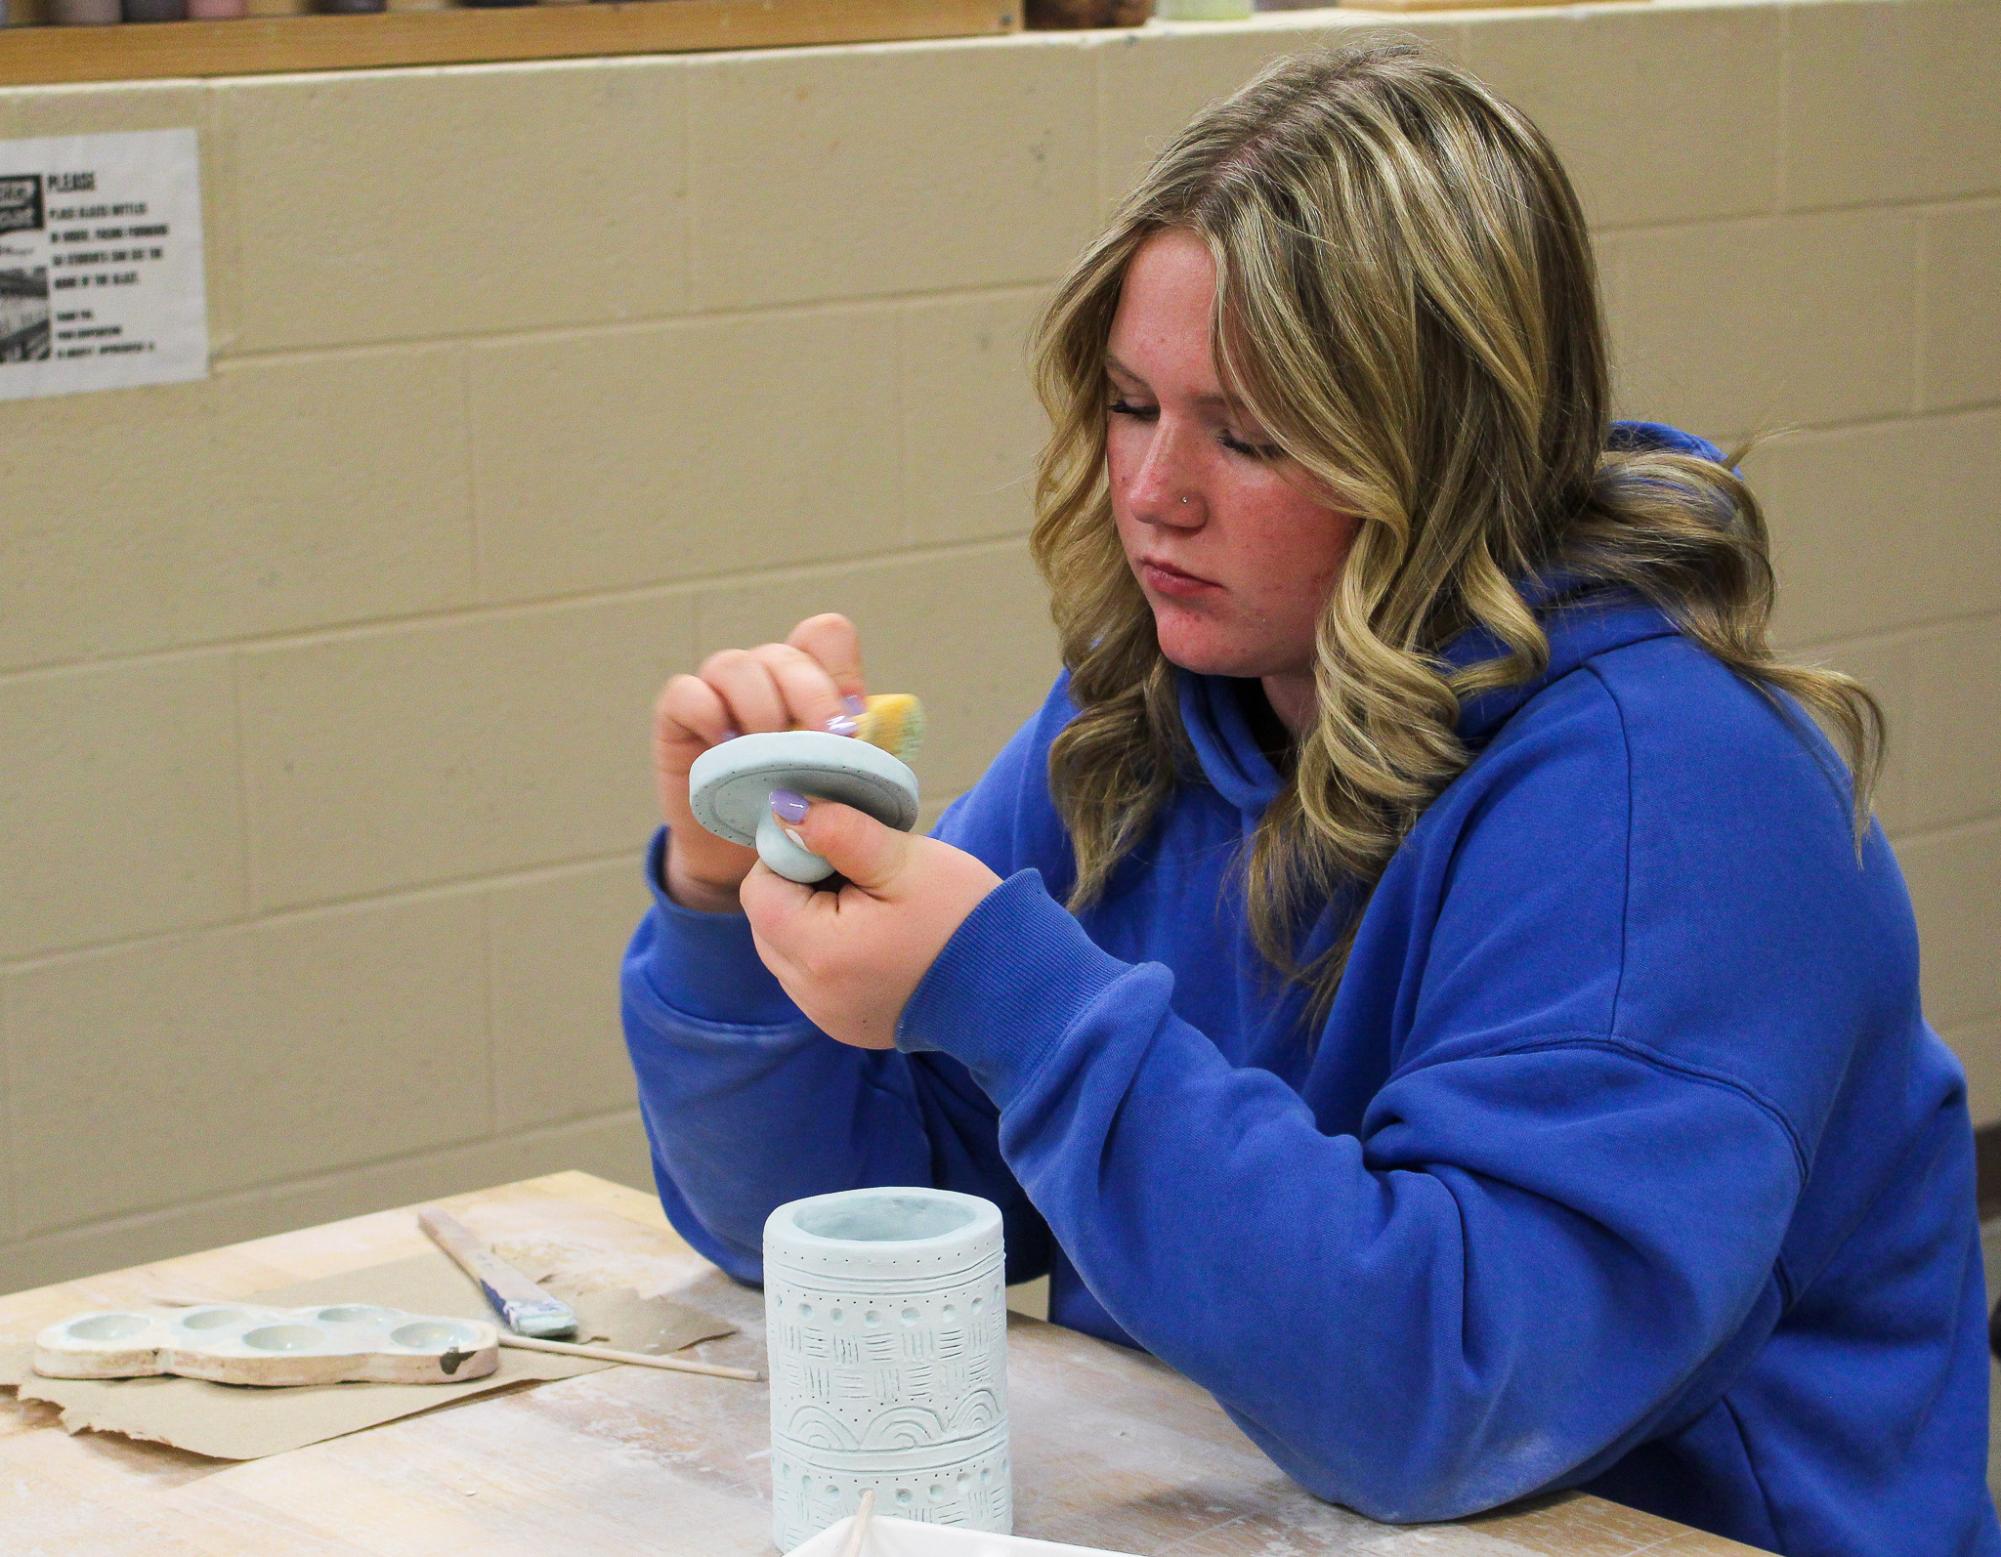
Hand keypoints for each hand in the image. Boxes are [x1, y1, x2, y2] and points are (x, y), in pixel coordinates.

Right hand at [651, 613, 864, 912]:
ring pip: (735, 665)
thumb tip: (869, 730)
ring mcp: (718, 692)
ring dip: (761, 707)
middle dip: (811, 696)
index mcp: (810, 681)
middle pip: (787, 654)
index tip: (852, 726)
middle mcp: (765, 677)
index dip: (841, 672)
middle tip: (826, 743)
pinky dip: (707, 713)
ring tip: (772, 753)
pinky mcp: (677, 718)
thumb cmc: (801, 811)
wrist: (745, 859)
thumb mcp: (840, 784)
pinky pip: (685, 692)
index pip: (826, 637)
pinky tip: (727, 748)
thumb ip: (860, 753)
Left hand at [739, 797, 1001, 1048]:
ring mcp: (825, 1015)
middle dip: (801, 890)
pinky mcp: (843, 1025)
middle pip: (768, 920)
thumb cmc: (963, 917)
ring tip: (873, 909)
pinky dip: (831, 952)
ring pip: (787, 950)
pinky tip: (878, 942)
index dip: (791, 857)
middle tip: (863, 879)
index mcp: (816, 952)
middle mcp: (808, 994)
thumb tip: (782, 808)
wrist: (1015, 987)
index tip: (841, 852)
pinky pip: (812, 977)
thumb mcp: (903, 860)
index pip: (759, 889)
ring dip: (814, 921)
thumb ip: (838, 830)